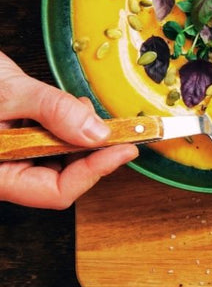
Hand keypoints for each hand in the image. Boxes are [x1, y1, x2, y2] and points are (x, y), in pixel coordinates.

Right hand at [0, 52, 137, 208]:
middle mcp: (5, 170)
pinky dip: (68, 123)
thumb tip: (96, 132)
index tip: (125, 148)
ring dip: (80, 135)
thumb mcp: (7, 93)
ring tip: (76, 108)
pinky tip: (67, 106)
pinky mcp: (20, 138)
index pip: (55, 192)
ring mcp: (13, 155)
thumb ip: (52, 111)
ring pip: (61, 158)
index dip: (94, 173)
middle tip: (117, 128)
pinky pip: (53, 139)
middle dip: (91, 152)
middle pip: (62, 178)